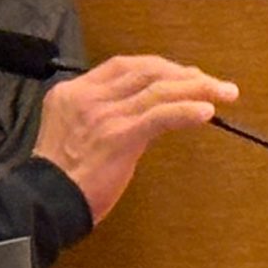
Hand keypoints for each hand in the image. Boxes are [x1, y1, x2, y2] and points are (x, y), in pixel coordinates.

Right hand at [33, 56, 238, 222]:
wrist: (45, 202)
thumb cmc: (60, 178)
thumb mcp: (72, 133)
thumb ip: (101, 116)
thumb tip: (145, 115)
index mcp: (73, 92)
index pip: (123, 66)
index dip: (159, 67)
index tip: (183, 74)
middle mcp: (88, 97)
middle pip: (146, 71)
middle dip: (184, 74)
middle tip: (211, 84)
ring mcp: (104, 115)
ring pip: (158, 89)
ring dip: (197, 89)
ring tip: (222, 93)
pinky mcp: (120, 136)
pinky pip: (160, 116)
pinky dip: (186, 110)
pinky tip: (206, 112)